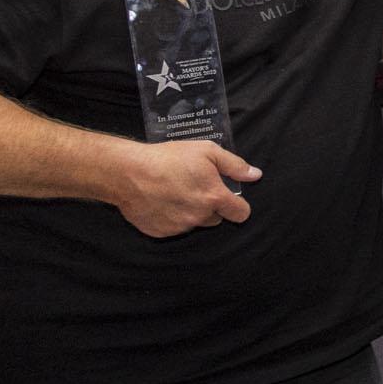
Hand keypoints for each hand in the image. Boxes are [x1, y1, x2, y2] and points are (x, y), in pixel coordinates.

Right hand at [115, 139, 258, 235]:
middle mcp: (199, 216)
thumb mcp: (207, 151)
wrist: (127, 172)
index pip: (240, 213)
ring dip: (190, 212)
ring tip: (175, 192)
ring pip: (194, 222)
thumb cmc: (168, 158)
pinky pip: (173, 227)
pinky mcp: (160, 232)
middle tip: (194, 188)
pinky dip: (170, 218)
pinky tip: (160, 201)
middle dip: (210, 206)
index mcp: (214, 198)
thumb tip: (256, 175)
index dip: (238, 206)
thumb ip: (234, 165)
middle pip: (216, 218)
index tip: (231, 200)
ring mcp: (178, 226)